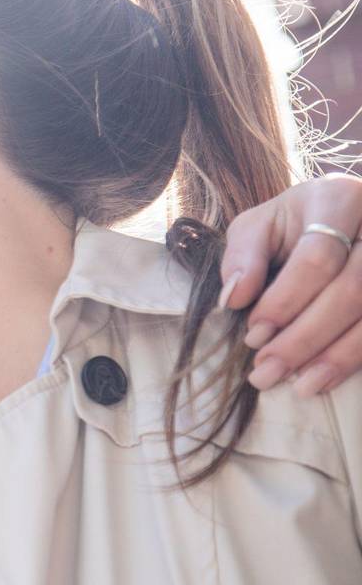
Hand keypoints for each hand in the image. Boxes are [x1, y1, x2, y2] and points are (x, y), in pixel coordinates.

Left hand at [219, 173, 361, 396]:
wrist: (341, 218)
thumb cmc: (294, 223)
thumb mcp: (259, 226)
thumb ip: (242, 256)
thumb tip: (235, 297)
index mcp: (340, 198)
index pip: (318, 258)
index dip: (285, 301)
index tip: (253, 335)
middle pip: (352, 290)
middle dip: (305, 337)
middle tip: (267, 371)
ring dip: (337, 356)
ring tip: (300, 386)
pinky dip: (357, 358)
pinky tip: (328, 378)